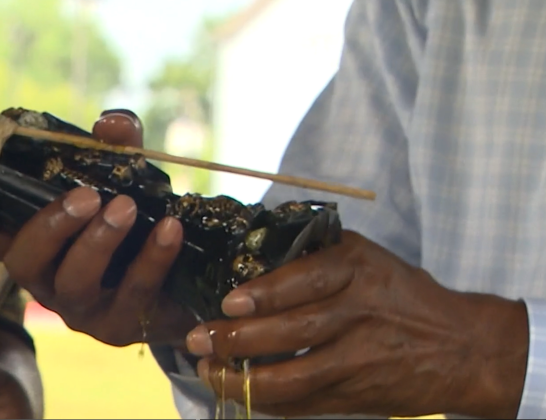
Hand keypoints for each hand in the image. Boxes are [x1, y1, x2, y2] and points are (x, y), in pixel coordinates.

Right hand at [0, 109, 195, 346]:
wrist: (188, 282)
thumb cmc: (139, 225)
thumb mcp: (126, 179)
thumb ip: (116, 147)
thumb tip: (109, 124)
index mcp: (35, 243)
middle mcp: (47, 279)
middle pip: (22, 263)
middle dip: (50, 226)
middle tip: (86, 196)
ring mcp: (80, 308)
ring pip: (74, 282)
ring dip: (99, 241)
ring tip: (127, 207)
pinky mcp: (120, 325)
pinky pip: (132, 293)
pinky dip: (153, 257)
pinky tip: (170, 228)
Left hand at [186, 230, 528, 417]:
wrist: (461, 347)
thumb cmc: (401, 293)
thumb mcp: (365, 258)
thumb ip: (314, 256)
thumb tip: (248, 254)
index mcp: (359, 270)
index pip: (306, 280)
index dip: (264, 293)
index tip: (228, 302)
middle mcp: (359, 314)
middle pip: (293, 331)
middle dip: (238, 339)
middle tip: (199, 339)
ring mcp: (359, 360)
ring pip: (294, 376)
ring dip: (243, 378)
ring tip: (208, 370)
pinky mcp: (357, 396)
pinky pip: (305, 404)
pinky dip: (267, 401)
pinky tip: (237, 392)